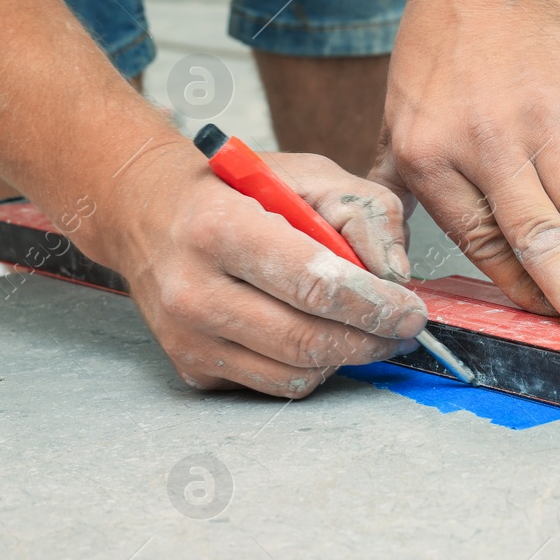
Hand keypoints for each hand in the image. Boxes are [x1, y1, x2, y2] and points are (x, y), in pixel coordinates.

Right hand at [102, 140, 427, 397]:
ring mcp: (186, 337)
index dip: (373, 304)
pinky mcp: (190, 367)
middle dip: (369, 339)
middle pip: (306, 338)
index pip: (312, 283)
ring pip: (293, 373)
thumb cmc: (236, 192)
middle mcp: (193, 289)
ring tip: (363, 329)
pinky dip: (308, 367)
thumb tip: (395, 275)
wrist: (150, 215)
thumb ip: (363, 212)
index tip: (408, 310)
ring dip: (344, 357)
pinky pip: (272, 385)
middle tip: (402, 328)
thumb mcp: (305, 174)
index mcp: (219, 228)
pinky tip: (316, 335)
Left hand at [372, 0, 559, 334]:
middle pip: (539, 232)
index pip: (482, 241)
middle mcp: (488, 144)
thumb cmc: (436, 56)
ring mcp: (543, 126)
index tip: (551, 325)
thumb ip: (392, 192)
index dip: (522, 289)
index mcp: (432, 156)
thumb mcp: (396, 122)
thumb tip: (379, 261)